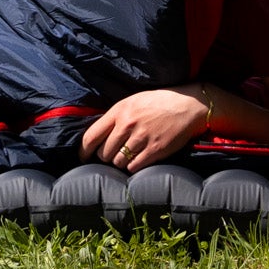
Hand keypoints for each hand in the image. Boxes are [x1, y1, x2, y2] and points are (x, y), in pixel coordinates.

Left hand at [80, 89, 208, 173]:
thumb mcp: (132, 102)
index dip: (84, 150)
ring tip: (127, 156)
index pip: (92, 135)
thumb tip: (99, 133)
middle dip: (105, 156)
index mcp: (119, 111)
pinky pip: (134, 167)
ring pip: (118, 161)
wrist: (186, 106)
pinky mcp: (155, 150)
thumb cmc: (157, 103)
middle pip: (104, 152)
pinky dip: (132, 167)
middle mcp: (128, 125)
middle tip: (111, 155)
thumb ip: (116, 116)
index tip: (82, 157)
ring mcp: (141, 138)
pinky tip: (137, 161)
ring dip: (120, 162)